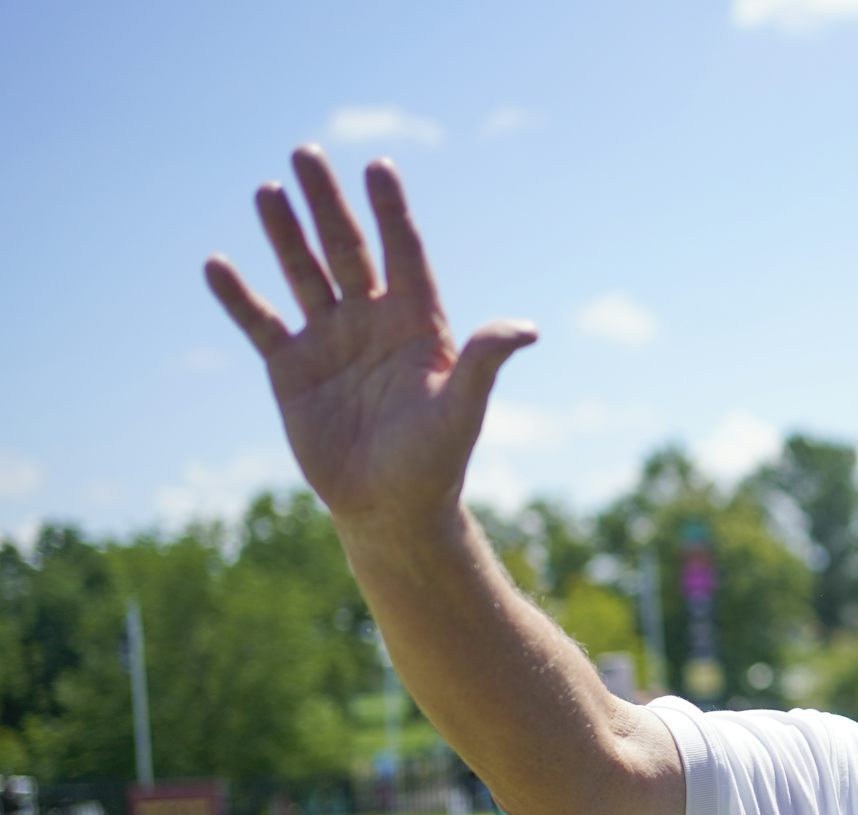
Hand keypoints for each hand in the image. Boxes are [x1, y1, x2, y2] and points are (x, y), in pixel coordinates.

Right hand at [205, 146, 535, 527]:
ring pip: (304, 275)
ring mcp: (330, 342)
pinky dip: (238, 297)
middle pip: (347, 250)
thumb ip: (485, 363)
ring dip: (284, 234)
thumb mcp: (461, 409)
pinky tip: (217, 264)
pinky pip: (261, 324)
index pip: (404, 253)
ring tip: (266, 190)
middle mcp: (373, 322)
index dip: (391, 212)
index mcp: (418, 324)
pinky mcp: (292, 370)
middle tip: (305, 152)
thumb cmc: (435, 460)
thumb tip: (527, 329)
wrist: (391, 508)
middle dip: (327, 204)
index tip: (378, 166)